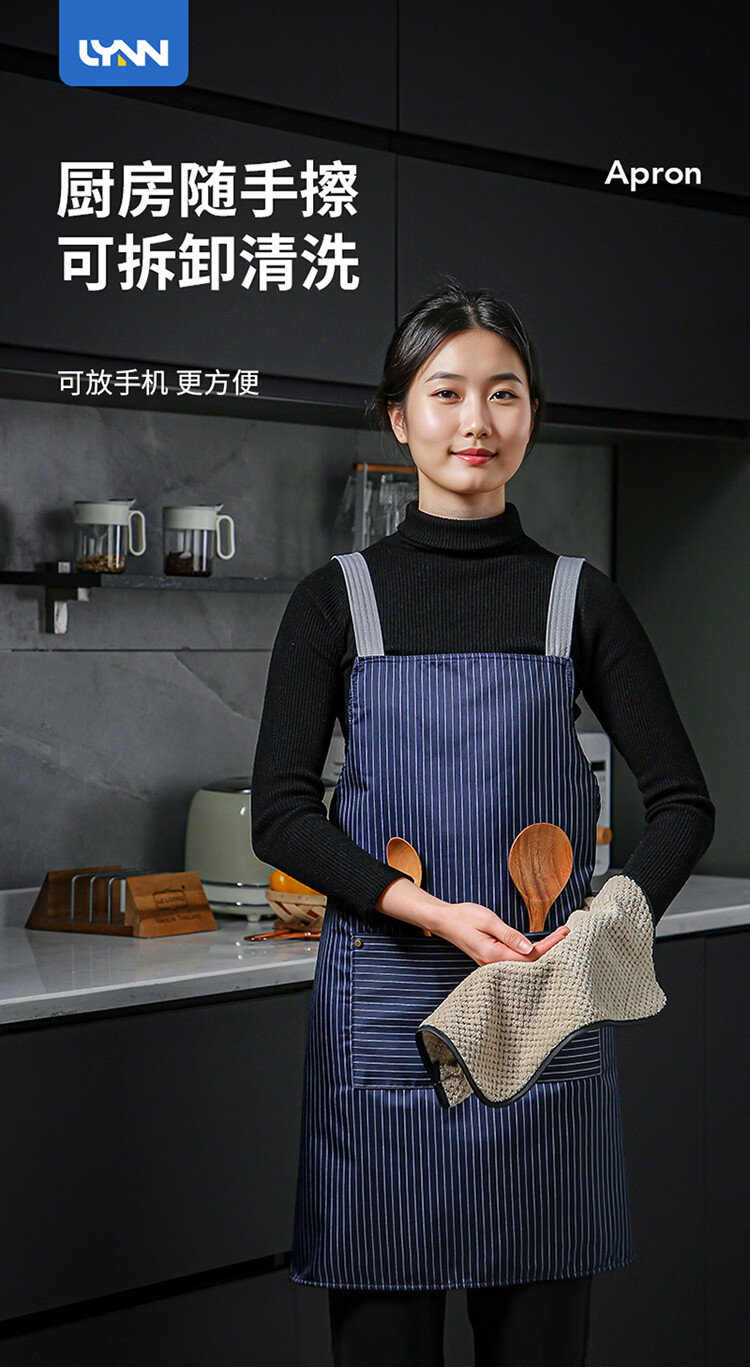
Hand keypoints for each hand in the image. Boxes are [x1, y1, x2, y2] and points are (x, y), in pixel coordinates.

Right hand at [432, 902, 570, 966]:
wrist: (444, 921)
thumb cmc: (464, 917)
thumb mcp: (488, 921)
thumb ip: (510, 935)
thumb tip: (530, 947)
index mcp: (494, 955)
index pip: (530, 954)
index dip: (550, 944)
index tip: (564, 933)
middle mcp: (494, 964)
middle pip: (530, 962)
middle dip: (551, 949)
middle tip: (566, 933)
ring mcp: (492, 963)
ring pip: (524, 962)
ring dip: (542, 951)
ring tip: (558, 939)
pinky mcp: (492, 959)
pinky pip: (516, 960)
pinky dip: (531, 953)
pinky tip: (539, 946)